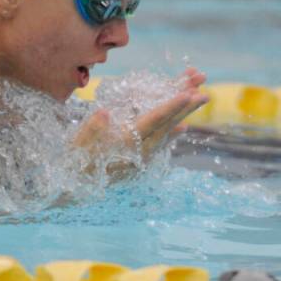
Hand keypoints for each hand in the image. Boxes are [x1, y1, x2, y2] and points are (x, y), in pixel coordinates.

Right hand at [73, 68, 208, 176]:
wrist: (75, 187)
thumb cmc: (76, 160)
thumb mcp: (79, 143)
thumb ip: (93, 128)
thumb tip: (103, 113)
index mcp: (128, 143)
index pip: (154, 121)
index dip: (172, 106)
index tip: (189, 94)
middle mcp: (141, 151)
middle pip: (168, 125)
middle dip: (186, 107)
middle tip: (205, 92)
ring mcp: (143, 156)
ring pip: (167, 132)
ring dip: (182, 114)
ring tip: (196, 99)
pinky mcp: (140, 159)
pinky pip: (161, 142)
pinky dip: (172, 131)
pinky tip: (181, 126)